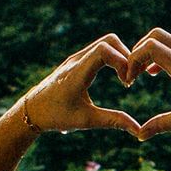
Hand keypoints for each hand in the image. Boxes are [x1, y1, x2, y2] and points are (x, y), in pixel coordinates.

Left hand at [21, 34, 140, 134]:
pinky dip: (113, 58)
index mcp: (77, 74)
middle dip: (126, 56)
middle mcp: (76, 60)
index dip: (122, 61)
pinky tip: (116, 76)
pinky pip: (99, 49)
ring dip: (120, 57)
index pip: (104, 50)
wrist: (31, 110)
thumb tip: (139, 130)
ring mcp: (76, 58)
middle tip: (130, 79)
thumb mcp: (86, 121)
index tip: (127, 83)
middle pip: (109, 41)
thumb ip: (113, 121)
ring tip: (125, 80)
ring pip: (105, 43)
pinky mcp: (76, 60)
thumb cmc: (57, 116)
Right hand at [128, 28, 170, 139]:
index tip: (129, 79)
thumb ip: (162, 125)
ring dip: (152, 53)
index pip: (151, 47)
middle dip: (139, 50)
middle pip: (157, 36)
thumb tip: (139, 135)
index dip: (133, 59)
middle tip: (133, 72)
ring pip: (169, 41)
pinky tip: (160, 73)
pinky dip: (165, 56)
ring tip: (143, 74)